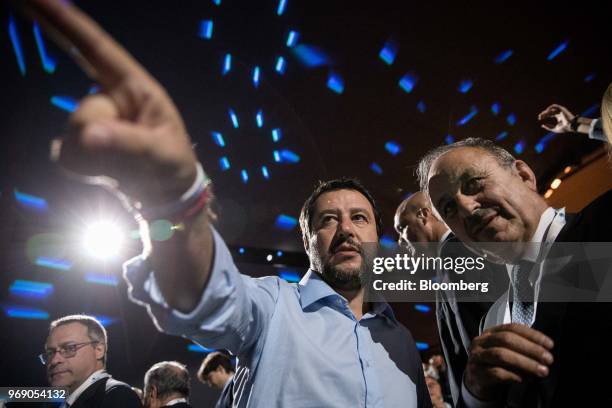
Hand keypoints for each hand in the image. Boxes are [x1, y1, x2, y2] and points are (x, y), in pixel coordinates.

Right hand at [18, 0, 197, 206]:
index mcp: (134, 88)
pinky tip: (106, 174)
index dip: (64, 21)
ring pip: (72, 140)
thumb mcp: (163, 154)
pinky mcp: (77, 145)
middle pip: (83, 115)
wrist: (165, 194)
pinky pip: (64, 156)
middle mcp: (108, 99)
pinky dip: (83, 171)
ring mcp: (91, 122)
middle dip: (103, 144)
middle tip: (134, 162)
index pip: (95, 48)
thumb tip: (89, 136)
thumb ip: (130, 144)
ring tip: (127, 169)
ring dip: (96, 162)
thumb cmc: (173, 164)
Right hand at [465, 323, 553, 400]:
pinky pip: (496, 373)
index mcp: (490, 333)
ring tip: (540, 370)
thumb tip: (543, 353)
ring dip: (525, 363)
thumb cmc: (495, 366)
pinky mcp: (477, 373)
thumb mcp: (507, 353)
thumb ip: (521, 349)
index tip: (549, 344)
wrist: (477, 383)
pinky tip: (524, 379)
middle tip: (547, 358)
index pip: (512, 328)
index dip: (532, 335)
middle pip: (506, 339)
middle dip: (530, 349)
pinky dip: (513, 375)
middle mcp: (481, 342)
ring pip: (501, 355)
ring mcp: (477, 357)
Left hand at [538, 104, 575, 132]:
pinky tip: (546, 111)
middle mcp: (559, 113)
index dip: (544, 116)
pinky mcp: (562, 108)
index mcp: (558, 117)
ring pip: (551, 109)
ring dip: (546, 111)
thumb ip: (548, 127)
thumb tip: (542, 125)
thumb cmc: (564, 128)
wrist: (571, 126)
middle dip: (543, 114)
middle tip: (539, 117)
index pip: (549, 114)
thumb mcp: (554, 129)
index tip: (539, 118)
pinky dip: (549, 108)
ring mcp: (560, 110)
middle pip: (549, 112)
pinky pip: (554, 106)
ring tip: (542, 115)